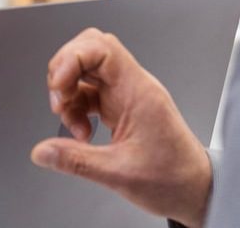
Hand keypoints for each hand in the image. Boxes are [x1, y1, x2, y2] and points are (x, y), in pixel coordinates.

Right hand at [29, 28, 213, 227]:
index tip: (58, 85)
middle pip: (89, 51)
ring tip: (73, 127)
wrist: (196, 191)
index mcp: (138, 92)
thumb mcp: (118, 174)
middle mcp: (132, 86)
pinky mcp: (121, 106)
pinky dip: (77, 107)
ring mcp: (126, 94)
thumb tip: (42, 152)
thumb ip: (76, 160)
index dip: (72, 58)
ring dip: (69, 94)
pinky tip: (81, 132)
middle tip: (59, 102)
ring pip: (86, 72)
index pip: (101, 48)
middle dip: (65, 71)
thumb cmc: (173, 179)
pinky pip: (89, 92)